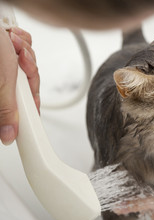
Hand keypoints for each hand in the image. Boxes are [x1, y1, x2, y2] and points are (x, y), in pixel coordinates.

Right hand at [0, 27, 39, 144]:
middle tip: (20, 63)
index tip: (38, 129)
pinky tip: (14, 39)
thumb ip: (6, 109)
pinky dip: (25, 44)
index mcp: (1, 95)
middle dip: (29, 74)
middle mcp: (2, 83)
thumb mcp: (2, 81)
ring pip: (30, 70)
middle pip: (29, 88)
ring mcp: (6, 69)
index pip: (20, 111)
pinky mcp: (11, 54)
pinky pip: (27, 54)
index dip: (31, 110)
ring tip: (14, 47)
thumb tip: (8, 136)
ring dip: (26, 56)